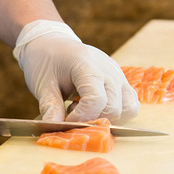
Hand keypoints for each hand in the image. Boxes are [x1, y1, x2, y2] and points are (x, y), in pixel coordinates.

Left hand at [13, 20, 139, 123]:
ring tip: (83, 110)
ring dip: (107, 118)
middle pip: (114, 108)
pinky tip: (94, 108)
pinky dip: (116, 114)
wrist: (53, 45)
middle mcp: (109, 70)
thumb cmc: (46, 62)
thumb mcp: (42, 85)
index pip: (96, 100)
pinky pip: (130, 104)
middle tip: (71, 115)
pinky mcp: (122, 82)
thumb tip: (52, 128)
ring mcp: (119, 75)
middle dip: (92, 120)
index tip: (65, 121)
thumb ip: (50, 107)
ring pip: (129, 109)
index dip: (81, 117)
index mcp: (87, 66)